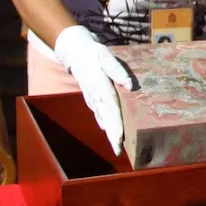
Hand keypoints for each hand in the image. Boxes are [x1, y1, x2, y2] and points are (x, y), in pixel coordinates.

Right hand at [54, 25, 133, 154]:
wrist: (75, 54)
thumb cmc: (93, 54)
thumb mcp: (106, 57)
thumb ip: (117, 70)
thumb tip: (130, 85)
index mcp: (100, 88)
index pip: (110, 109)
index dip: (115, 125)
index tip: (119, 138)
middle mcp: (96, 98)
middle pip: (106, 120)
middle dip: (112, 136)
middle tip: (118, 151)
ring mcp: (93, 100)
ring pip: (103, 120)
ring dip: (110, 134)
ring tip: (118, 148)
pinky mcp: (93, 100)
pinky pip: (101, 115)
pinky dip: (107, 126)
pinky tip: (113, 134)